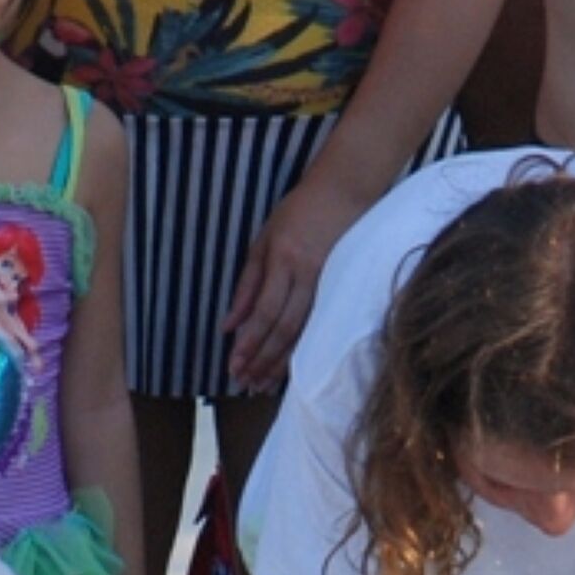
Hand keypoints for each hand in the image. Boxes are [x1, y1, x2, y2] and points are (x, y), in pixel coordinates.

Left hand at [220, 172, 368, 392]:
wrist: (345, 191)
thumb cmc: (298, 212)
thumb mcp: (263, 241)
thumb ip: (247, 284)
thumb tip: (229, 325)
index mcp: (283, 260)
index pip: (263, 312)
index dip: (249, 343)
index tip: (234, 366)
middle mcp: (306, 274)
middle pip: (283, 328)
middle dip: (262, 359)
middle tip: (245, 383)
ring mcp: (328, 282)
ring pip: (303, 331)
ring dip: (282, 362)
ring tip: (263, 384)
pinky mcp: (343, 287)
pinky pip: (320, 325)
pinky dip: (304, 348)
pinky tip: (292, 366)